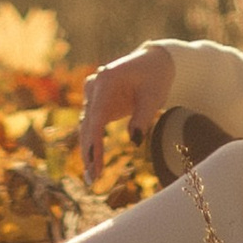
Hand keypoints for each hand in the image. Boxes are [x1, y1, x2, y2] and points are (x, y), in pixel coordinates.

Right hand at [78, 44, 177, 179]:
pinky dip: (93, 144)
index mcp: (106, 80)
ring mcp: (94, 93)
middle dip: (89, 152)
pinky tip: (94, 164)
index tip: (95, 165)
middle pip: (87, 124)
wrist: (155, 62)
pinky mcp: (98, 102)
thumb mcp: (154, 97)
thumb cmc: (155, 77)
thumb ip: (143, 118)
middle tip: (92, 179)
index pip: (96, 117)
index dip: (94, 143)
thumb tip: (134, 141)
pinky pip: (92, 126)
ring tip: (91, 178)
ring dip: (88, 151)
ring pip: (87, 127)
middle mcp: (94, 85)